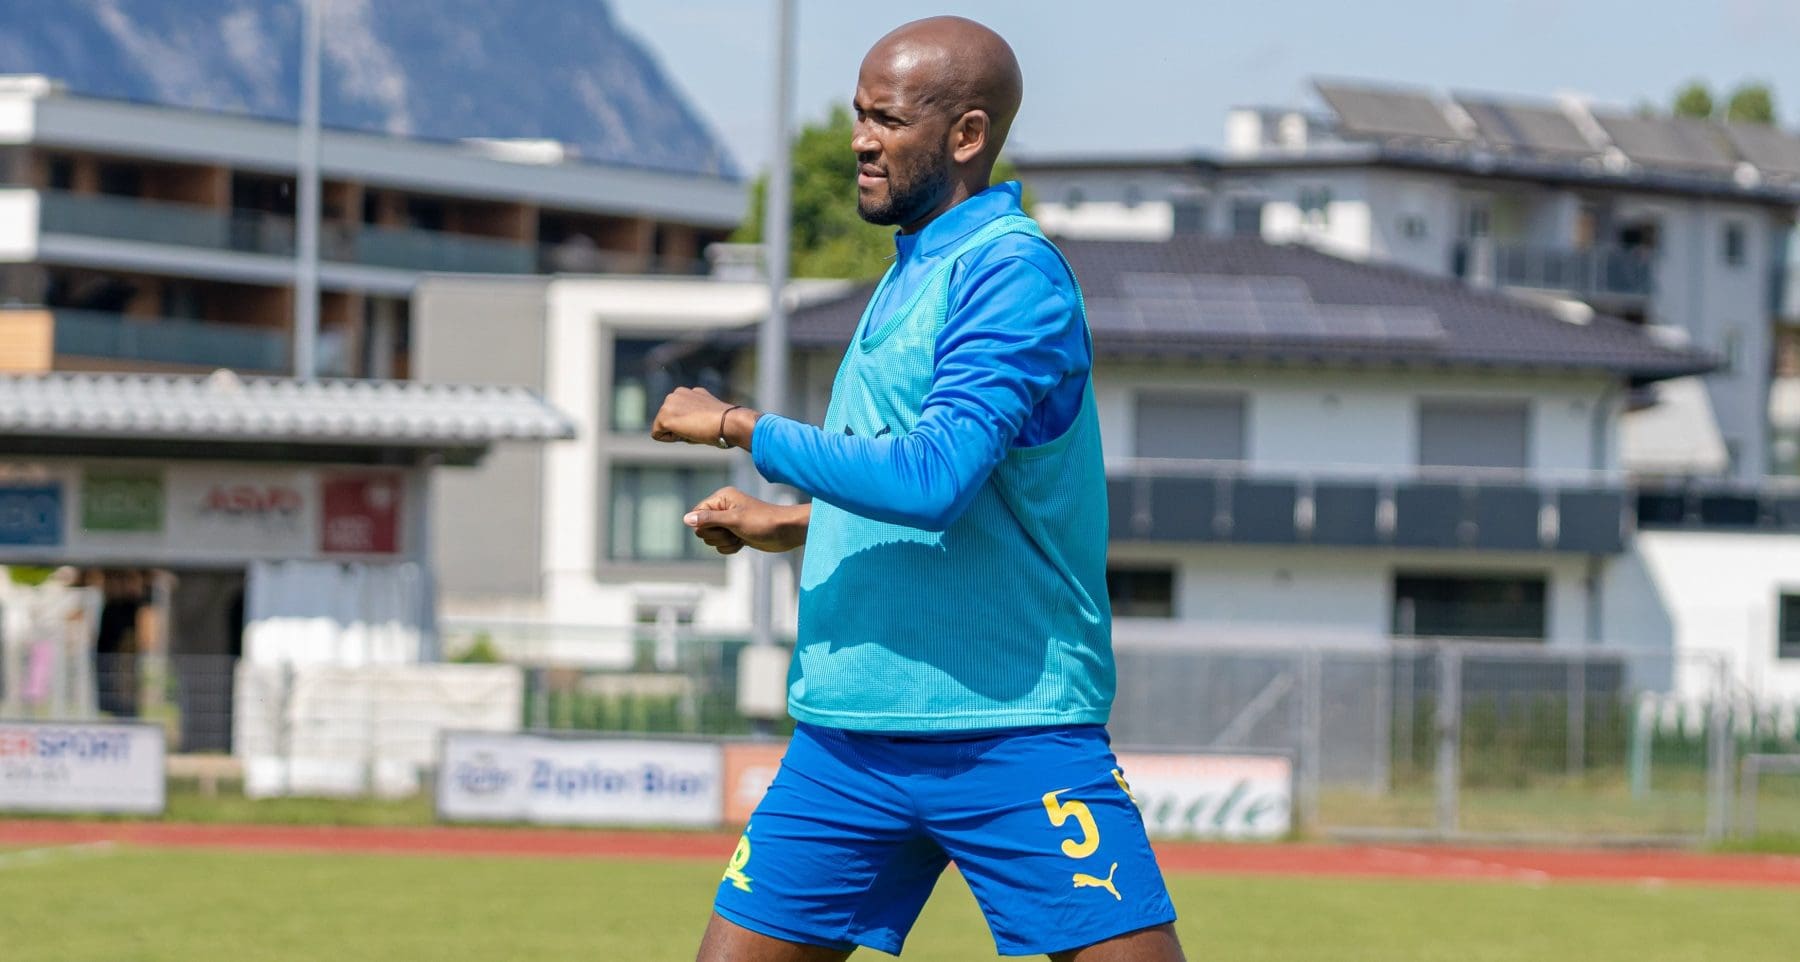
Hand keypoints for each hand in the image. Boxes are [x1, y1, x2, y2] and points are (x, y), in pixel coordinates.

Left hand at [651, 387, 757, 447]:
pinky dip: (671, 439)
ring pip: (662, 427)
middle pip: (667, 420)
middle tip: (699, 427)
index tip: (703, 424)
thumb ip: (694, 415)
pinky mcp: (664, 416)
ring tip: (695, 428)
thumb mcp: (706, 415)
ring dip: (676, 433)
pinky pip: (658, 435)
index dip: (688, 426)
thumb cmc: (723, 424)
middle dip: (679, 428)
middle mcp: (676, 393)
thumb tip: (689, 425)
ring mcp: (669, 403)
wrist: (728, 422)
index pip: (678, 415)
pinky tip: (688, 432)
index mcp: (688, 392)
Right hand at [684, 486, 810, 554]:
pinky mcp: (736, 533)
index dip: (705, 525)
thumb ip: (709, 519)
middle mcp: (724, 508)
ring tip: (741, 536)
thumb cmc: (763, 521)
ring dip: (725, 542)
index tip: (722, 526)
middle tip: (734, 531)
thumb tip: (686, 519)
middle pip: (702, 529)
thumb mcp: (734, 520)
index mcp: (722, 498)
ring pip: (712, 539)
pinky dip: (731, 547)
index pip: (697, 514)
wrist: (786, 532)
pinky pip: (721, 545)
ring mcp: (730, 521)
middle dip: (717, 535)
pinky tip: (743, 542)